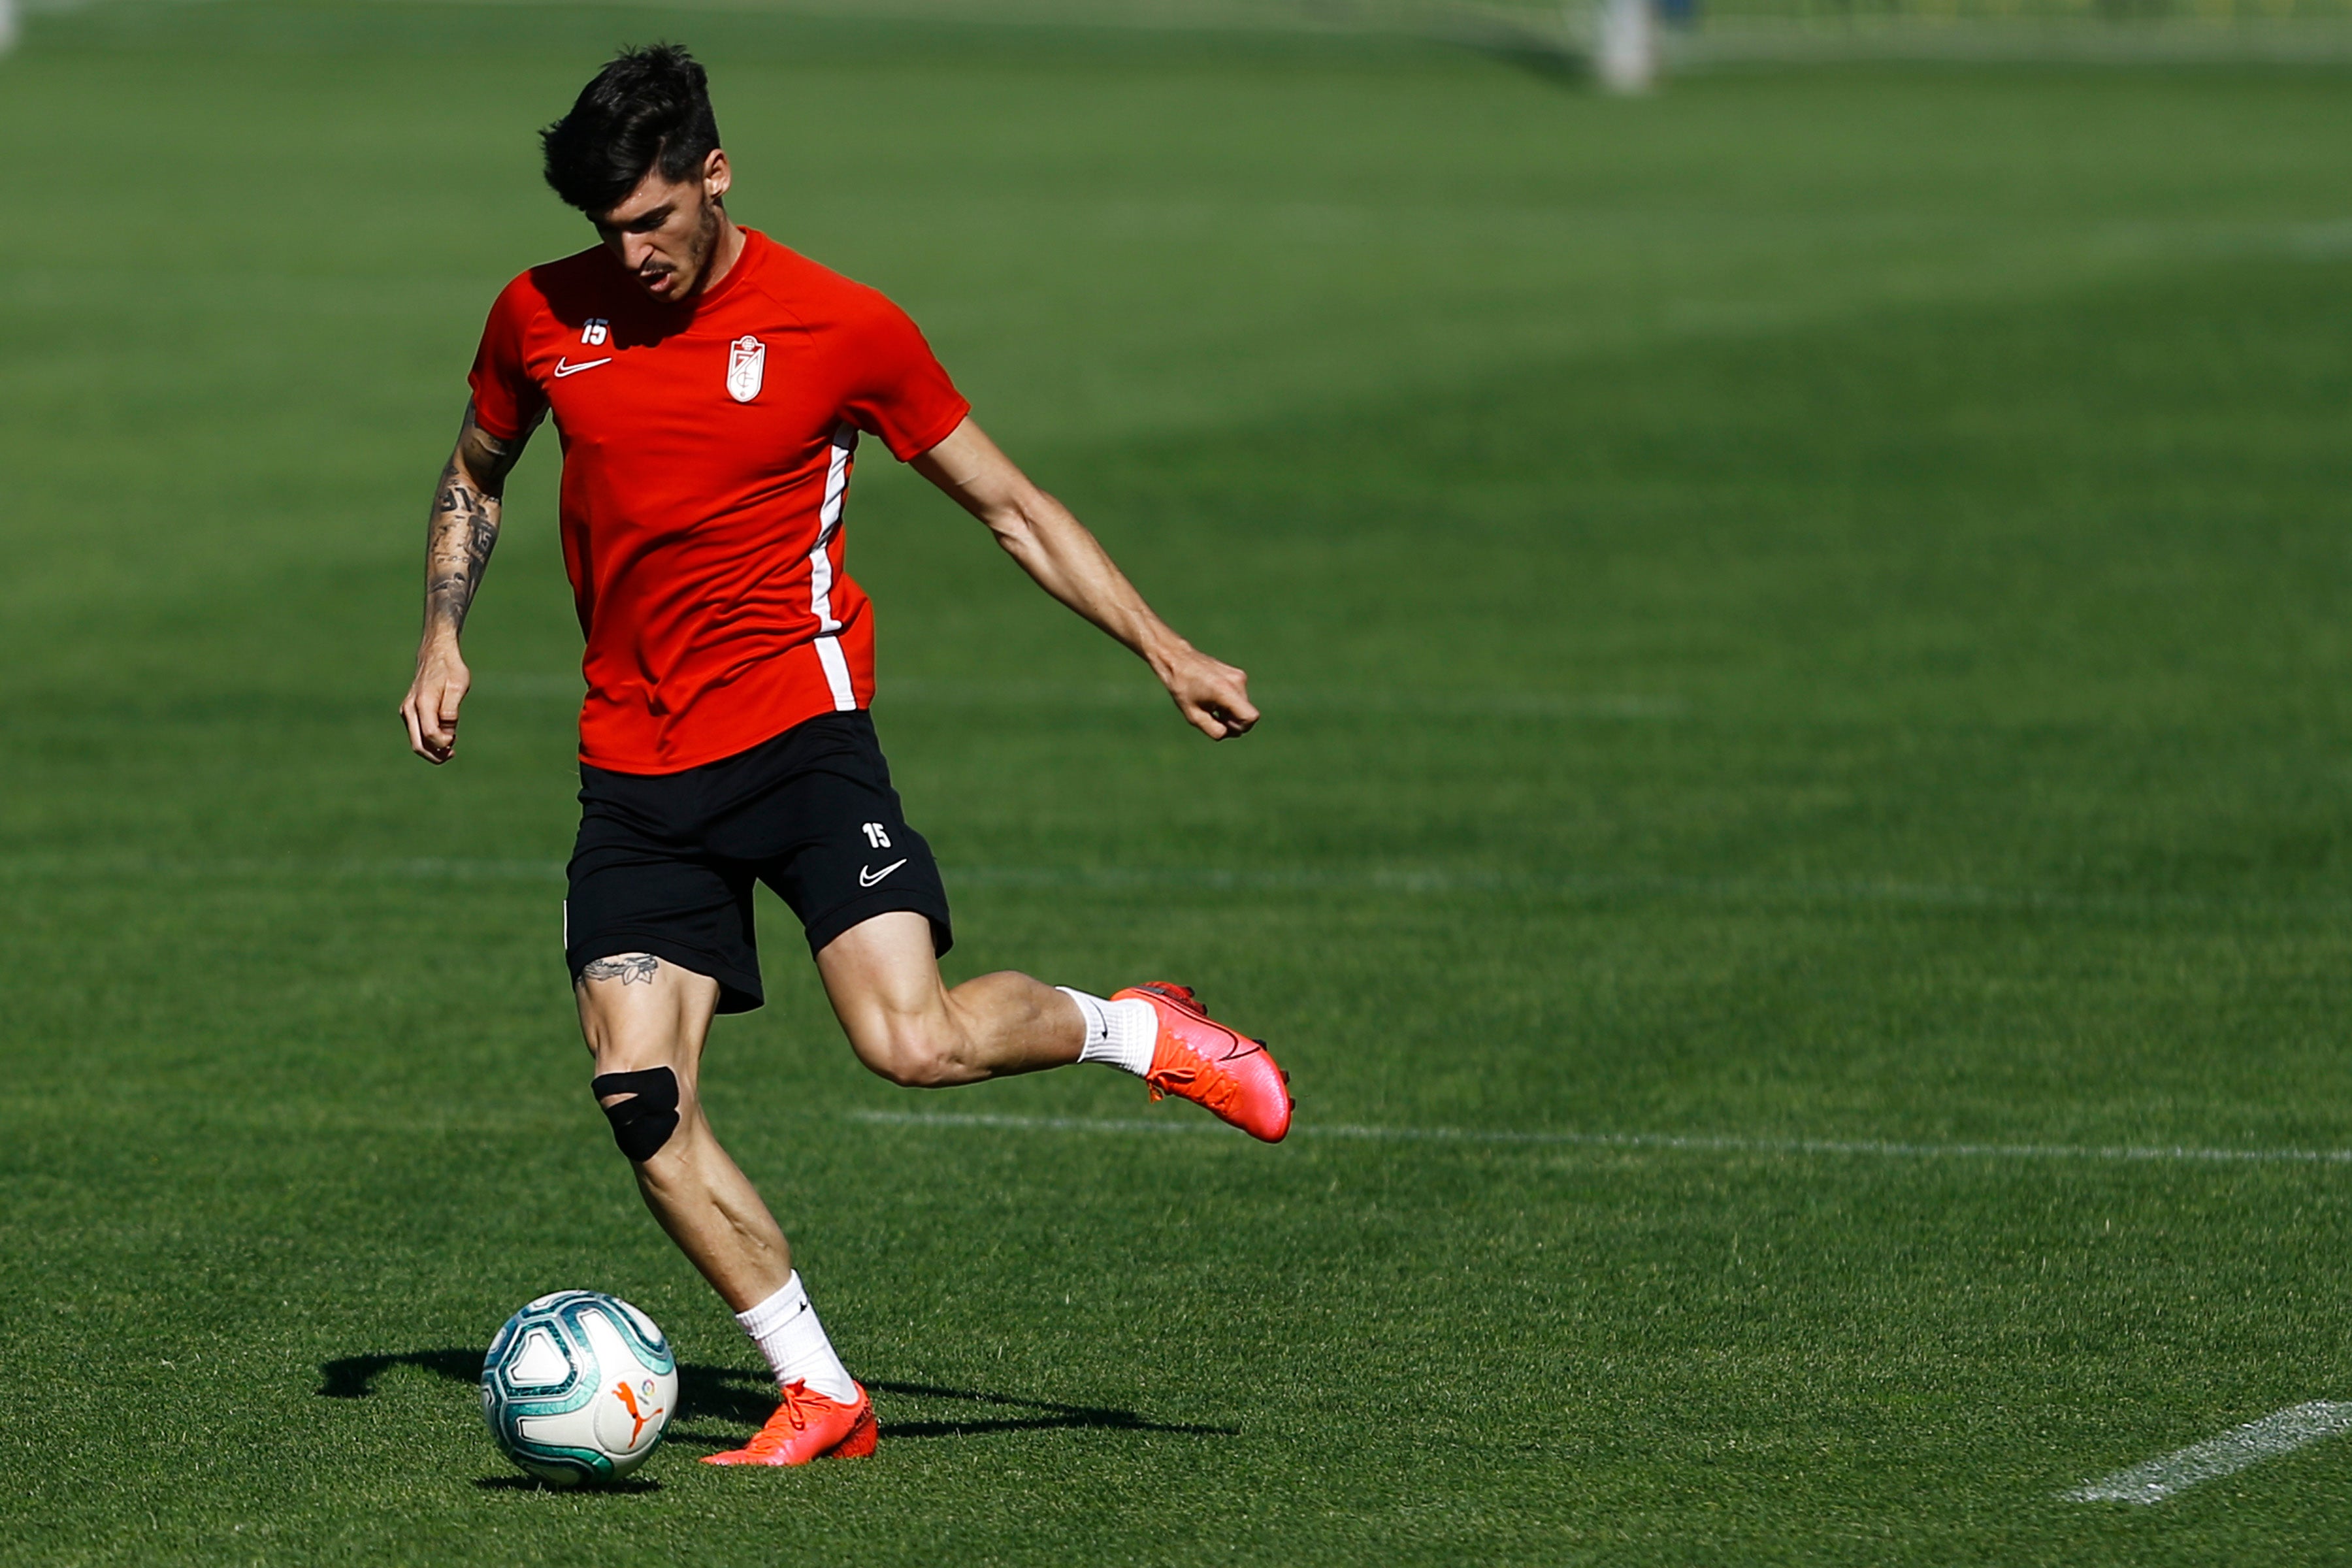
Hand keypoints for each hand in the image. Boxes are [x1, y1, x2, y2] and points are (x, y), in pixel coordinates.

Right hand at [401, 641, 470, 763]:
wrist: (436, 653)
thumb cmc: (450, 669)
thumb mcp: (458, 688)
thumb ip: (450, 712)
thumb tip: (447, 735)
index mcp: (422, 703)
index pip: (430, 734)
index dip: (444, 743)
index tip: (456, 739)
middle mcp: (409, 709)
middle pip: (418, 744)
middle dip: (435, 755)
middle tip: (452, 754)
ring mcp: (407, 711)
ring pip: (416, 741)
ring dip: (432, 749)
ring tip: (451, 748)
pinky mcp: (409, 711)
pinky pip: (416, 733)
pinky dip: (428, 741)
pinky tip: (445, 737)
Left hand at [1160, 646, 1257, 739]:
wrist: (1179, 660)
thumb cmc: (1182, 688)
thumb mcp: (1194, 716)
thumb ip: (1214, 730)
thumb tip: (1229, 733)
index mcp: (1225, 691)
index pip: (1251, 717)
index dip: (1241, 727)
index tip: (1225, 725)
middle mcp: (1237, 681)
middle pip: (1247, 713)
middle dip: (1233, 721)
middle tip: (1212, 717)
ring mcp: (1239, 675)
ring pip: (1243, 706)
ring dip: (1231, 712)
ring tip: (1211, 708)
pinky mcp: (1238, 674)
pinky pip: (1240, 697)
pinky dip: (1230, 703)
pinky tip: (1214, 700)